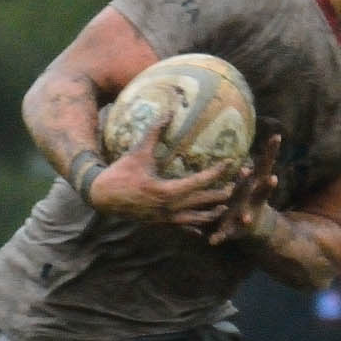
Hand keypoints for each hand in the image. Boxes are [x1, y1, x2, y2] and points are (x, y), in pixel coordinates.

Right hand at [87, 115, 237, 227]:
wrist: (103, 197)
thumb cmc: (121, 173)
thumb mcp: (139, 152)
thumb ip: (154, 132)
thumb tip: (168, 110)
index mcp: (166, 192)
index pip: (199, 182)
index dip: (216, 173)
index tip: (229, 163)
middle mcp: (169, 209)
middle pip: (204, 204)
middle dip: (221, 195)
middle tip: (237, 186)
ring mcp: (165, 220)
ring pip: (197, 221)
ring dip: (212, 214)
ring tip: (226, 207)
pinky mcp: (161, 224)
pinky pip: (183, 229)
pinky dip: (196, 228)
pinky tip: (206, 229)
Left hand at [207, 133, 282, 245]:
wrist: (256, 227)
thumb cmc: (249, 196)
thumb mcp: (253, 179)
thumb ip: (257, 162)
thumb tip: (267, 140)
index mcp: (257, 185)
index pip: (265, 166)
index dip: (271, 151)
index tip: (277, 137)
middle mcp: (255, 201)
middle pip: (263, 192)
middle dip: (267, 187)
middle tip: (273, 178)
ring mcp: (247, 216)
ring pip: (247, 216)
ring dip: (247, 217)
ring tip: (247, 218)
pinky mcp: (236, 231)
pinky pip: (226, 234)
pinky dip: (219, 237)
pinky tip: (212, 241)